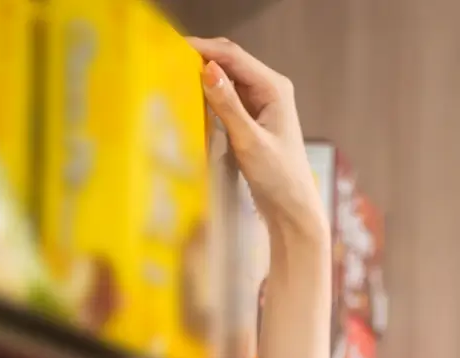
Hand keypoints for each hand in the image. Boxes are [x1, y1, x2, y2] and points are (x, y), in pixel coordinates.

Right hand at [188, 37, 325, 244]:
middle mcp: (270, 88)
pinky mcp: (252, 116)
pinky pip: (227, 95)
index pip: (234, 56)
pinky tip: (190, 94)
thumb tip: (207, 69)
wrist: (292, 208)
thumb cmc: (277, 178)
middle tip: (167, 59)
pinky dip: (209, 91)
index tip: (172, 47)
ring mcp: (261, 102)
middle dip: (201, 57)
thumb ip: (228, 105)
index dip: (203, 48)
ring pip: (227, 77)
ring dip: (203, 73)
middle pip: (230, 61)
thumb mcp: (249, 141)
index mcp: (274, 87)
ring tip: (172, 72)